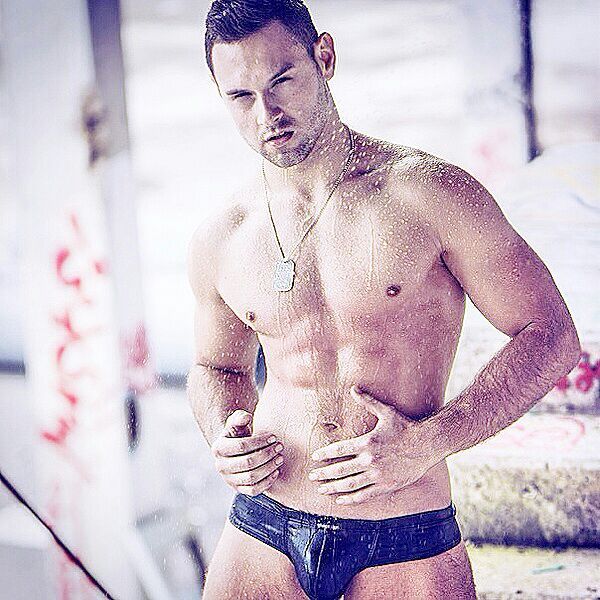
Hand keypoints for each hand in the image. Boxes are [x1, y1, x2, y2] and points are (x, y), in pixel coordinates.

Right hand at [211, 409, 283, 495]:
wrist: (236, 450)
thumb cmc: (238, 434)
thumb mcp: (237, 422)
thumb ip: (240, 417)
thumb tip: (246, 417)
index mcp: (218, 448)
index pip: (241, 446)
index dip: (259, 441)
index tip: (273, 437)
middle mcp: (220, 466)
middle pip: (247, 463)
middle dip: (267, 454)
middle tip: (280, 446)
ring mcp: (229, 480)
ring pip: (251, 478)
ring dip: (269, 468)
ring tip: (280, 458)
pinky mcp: (238, 489)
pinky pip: (253, 491)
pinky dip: (267, 482)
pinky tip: (276, 471)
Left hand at [308, 386, 436, 504]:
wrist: (427, 444)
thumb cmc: (406, 426)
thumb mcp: (386, 412)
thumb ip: (367, 401)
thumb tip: (353, 388)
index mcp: (367, 442)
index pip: (339, 450)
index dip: (325, 454)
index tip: (315, 458)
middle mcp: (370, 460)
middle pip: (341, 469)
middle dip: (324, 473)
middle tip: (312, 476)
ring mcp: (378, 475)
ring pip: (350, 484)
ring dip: (333, 488)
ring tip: (322, 489)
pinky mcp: (386, 485)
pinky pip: (365, 495)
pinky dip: (351, 499)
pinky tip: (340, 500)